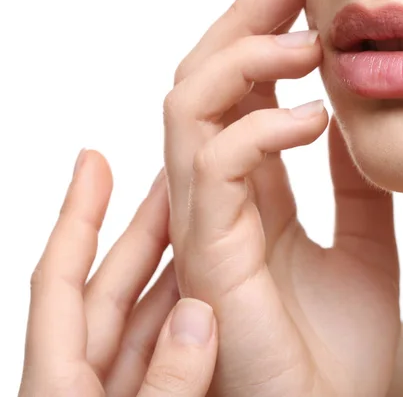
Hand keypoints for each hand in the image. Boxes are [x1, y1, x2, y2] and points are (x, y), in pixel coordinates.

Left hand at [19, 150, 217, 396]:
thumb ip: (166, 383)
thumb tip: (199, 318)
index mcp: (55, 387)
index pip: (59, 277)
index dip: (78, 213)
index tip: (92, 161)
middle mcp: (79, 383)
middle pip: (108, 287)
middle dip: (142, 230)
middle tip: (173, 182)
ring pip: (142, 319)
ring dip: (172, 273)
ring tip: (205, 229)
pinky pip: (162, 355)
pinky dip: (185, 324)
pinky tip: (212, 300)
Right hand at [163, 0, 399, 396]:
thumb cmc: (340, 348)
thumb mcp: (368, 241)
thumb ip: (356, 179)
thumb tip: (357, 112)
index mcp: (251, 193)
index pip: (239, 92)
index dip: (266, 33)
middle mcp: (216, 196)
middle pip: (204, 80)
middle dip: (244, 19)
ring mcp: (205, 220)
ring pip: (189, 106)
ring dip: (245, 56)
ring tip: (308, 41)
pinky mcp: (209, 252)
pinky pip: (214, 164)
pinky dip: (261, 126)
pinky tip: (315, 118)